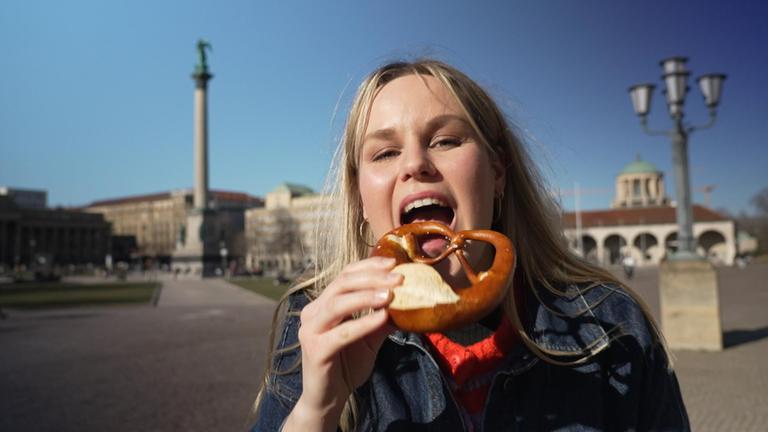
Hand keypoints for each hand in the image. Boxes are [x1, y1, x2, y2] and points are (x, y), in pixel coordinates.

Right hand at [283, 257, 400, 430]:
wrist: (328, 399)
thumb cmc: (346, 365)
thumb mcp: (369, 339)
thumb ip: (382, 320)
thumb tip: (408, 302)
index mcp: (323, 304)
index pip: (344, 275)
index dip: (368, 266)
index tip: (393, 263)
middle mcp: (313, 312)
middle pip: (341, 284)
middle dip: (372, 278)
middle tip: (398, 277)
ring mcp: (311, 330)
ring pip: (338, 303)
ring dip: (366, 296)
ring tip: (391, 294)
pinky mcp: (315, 350)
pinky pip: (341, 333)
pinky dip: (363, 323)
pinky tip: (382, 318)